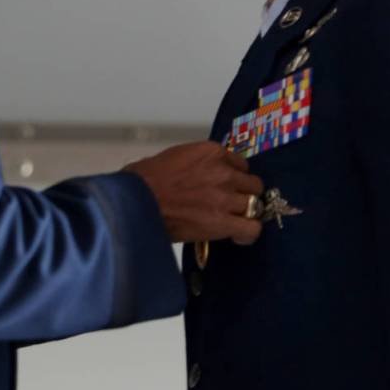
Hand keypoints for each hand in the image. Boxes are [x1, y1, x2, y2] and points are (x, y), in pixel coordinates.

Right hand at [123, 141, 263, 244]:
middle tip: (230, 204)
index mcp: (211, 152)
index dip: (234, 176)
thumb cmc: (145, 179)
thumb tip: (202, 174)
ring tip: (232, 221)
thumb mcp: (175, 157)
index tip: (226, 186)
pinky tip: (238, 236)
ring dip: (245, 213)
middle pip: (252, 183)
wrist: (135, 202)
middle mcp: (224, 172)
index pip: (240, 163)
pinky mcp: (223, 222)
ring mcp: (225, 197)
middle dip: (243, 193)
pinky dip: (248, 233)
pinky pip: (251, 228)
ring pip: (254, 204)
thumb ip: (198, 163)